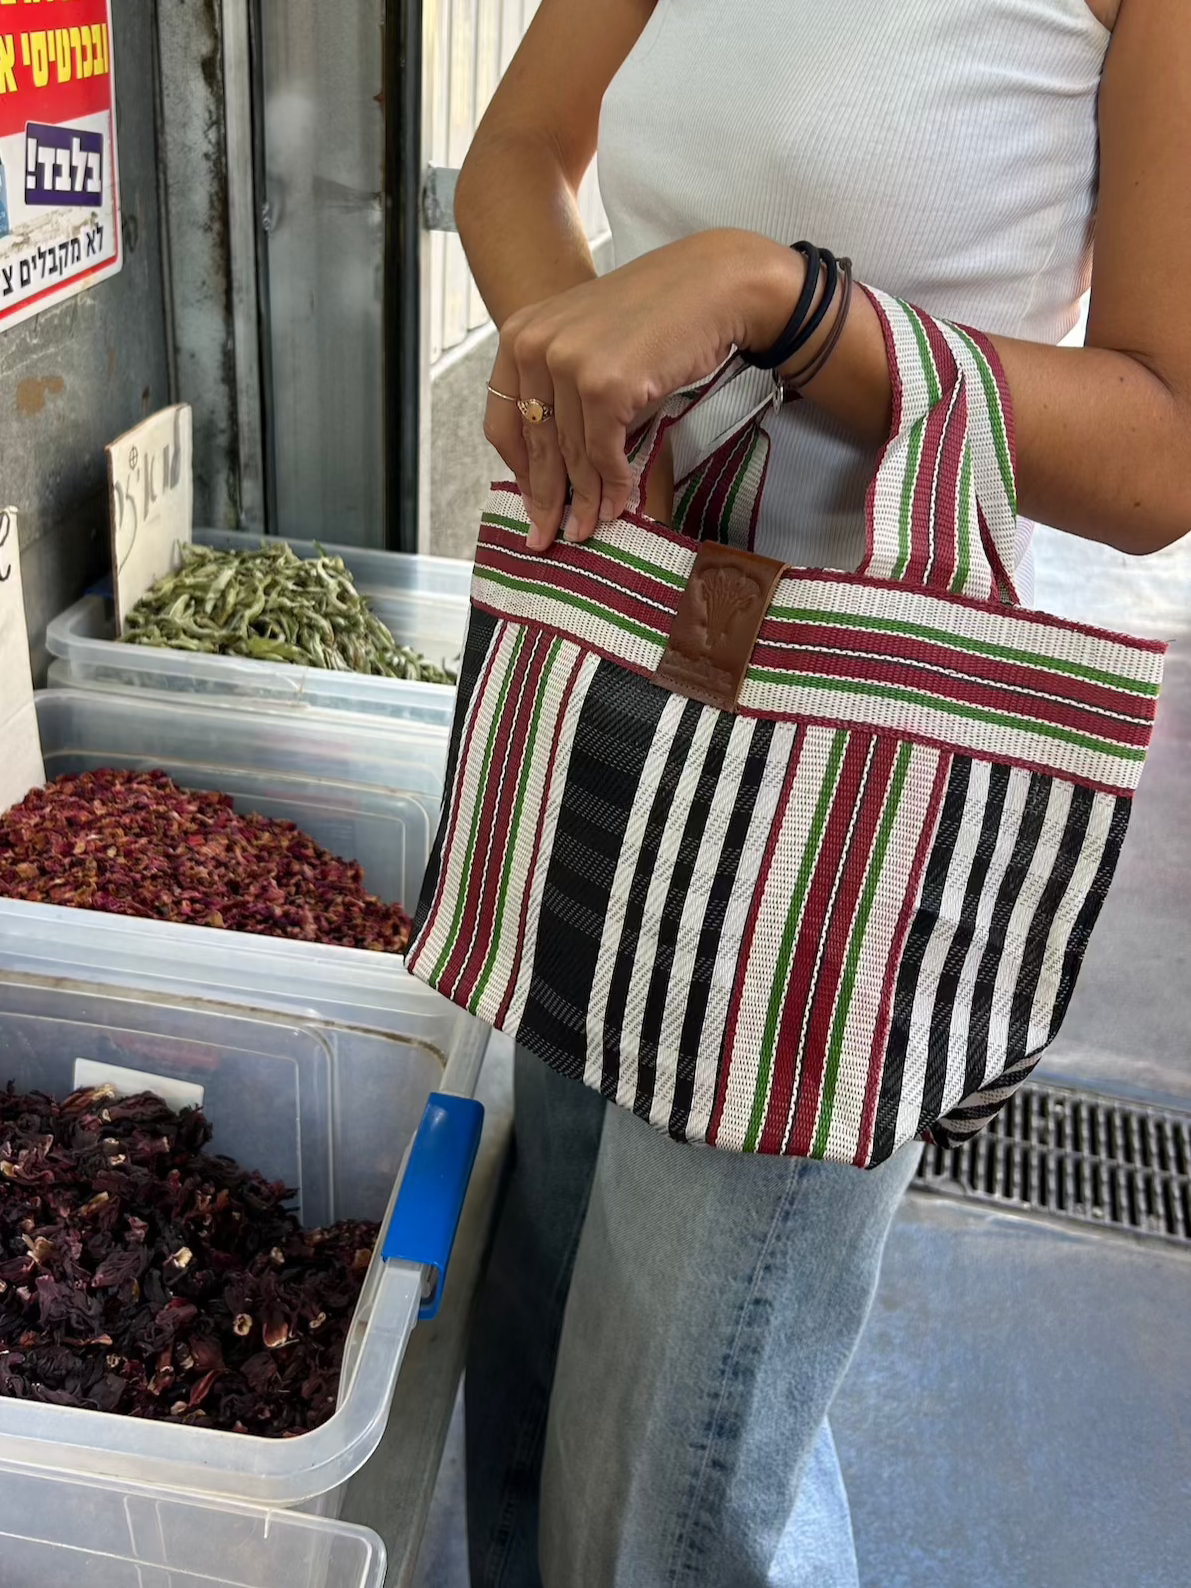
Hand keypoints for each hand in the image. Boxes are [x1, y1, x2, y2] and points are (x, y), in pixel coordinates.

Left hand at [482, 230, 804, 550]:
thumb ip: (562, 391)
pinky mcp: (605, 385)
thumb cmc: (655, 316)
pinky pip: (604, 454)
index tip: (530, 502)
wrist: (710, 285)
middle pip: (534, 445)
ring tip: (589, 529)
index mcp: (520, 334)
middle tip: (547, 536)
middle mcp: (535, 346)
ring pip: (572, 455)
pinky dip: (613, 485)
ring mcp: (569, 364)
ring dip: (585, 500)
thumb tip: (556, 467)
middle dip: (545, 498)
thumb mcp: (589, 343)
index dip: (519, 471)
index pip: (503, 420)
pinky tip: (619, 504)